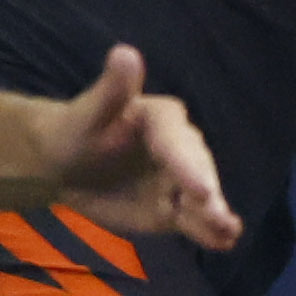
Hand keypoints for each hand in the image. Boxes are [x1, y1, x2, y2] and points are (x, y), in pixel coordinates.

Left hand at [40, 45, 240, 251]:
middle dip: (204, 190)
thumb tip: (125, 53)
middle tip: (214, 212)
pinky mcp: (174, 207)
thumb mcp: (88, 112)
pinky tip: (225, 242)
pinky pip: (193, 219)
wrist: (69, 164)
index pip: (176, 140)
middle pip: (196, 169)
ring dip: (215, 214)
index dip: (186, 164)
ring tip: (227, 231)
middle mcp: (179, 147)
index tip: (200, 189)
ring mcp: (178, 179)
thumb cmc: (78, 129)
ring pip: (201, 197)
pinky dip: (209, 231)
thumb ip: (110, 89)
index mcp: (161, 119)